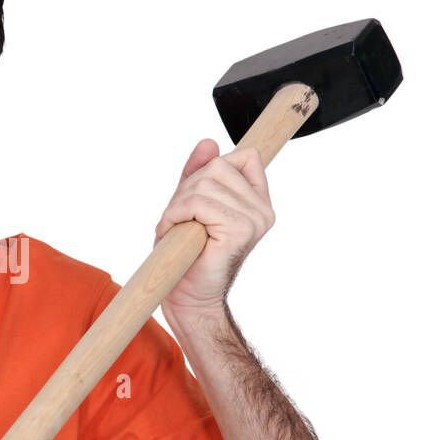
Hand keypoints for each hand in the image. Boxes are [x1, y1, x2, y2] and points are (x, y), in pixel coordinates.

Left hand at [155, 138, 274, 322]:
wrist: (188, 296)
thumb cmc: (189, 255)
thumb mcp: (190, 204)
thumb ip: (198, 173)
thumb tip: (207, 143)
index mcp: (258, 201)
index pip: (246, 156)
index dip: (213, 168)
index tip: (197, 197)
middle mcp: (262, 209)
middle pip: (218, 166)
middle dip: (187, 190)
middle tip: (180, 220)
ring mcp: (255, 219)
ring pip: (204, 183)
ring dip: (178, 205)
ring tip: (178, 229)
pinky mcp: (240, 229)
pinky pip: (198, 203)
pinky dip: (176, 215)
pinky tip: (176, 233)